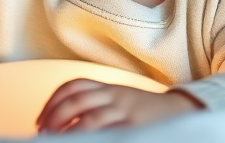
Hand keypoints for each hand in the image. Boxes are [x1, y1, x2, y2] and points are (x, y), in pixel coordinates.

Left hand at [36, 79, 202, 132]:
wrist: (185, 111)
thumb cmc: (146, 111)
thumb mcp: (120, 99)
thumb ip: (97, 103)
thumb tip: (64, 121)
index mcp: (110, 88)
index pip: (73, 86)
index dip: (52, 102)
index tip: (39, 120)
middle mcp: (116, 96)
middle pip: (76, 102)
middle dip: (54, 118)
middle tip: (43, 135)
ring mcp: (127, 113)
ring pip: (91, 120)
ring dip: (69, 132)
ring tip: (57, 142)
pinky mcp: (136, 128)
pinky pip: (110, 134)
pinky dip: (92, 138)